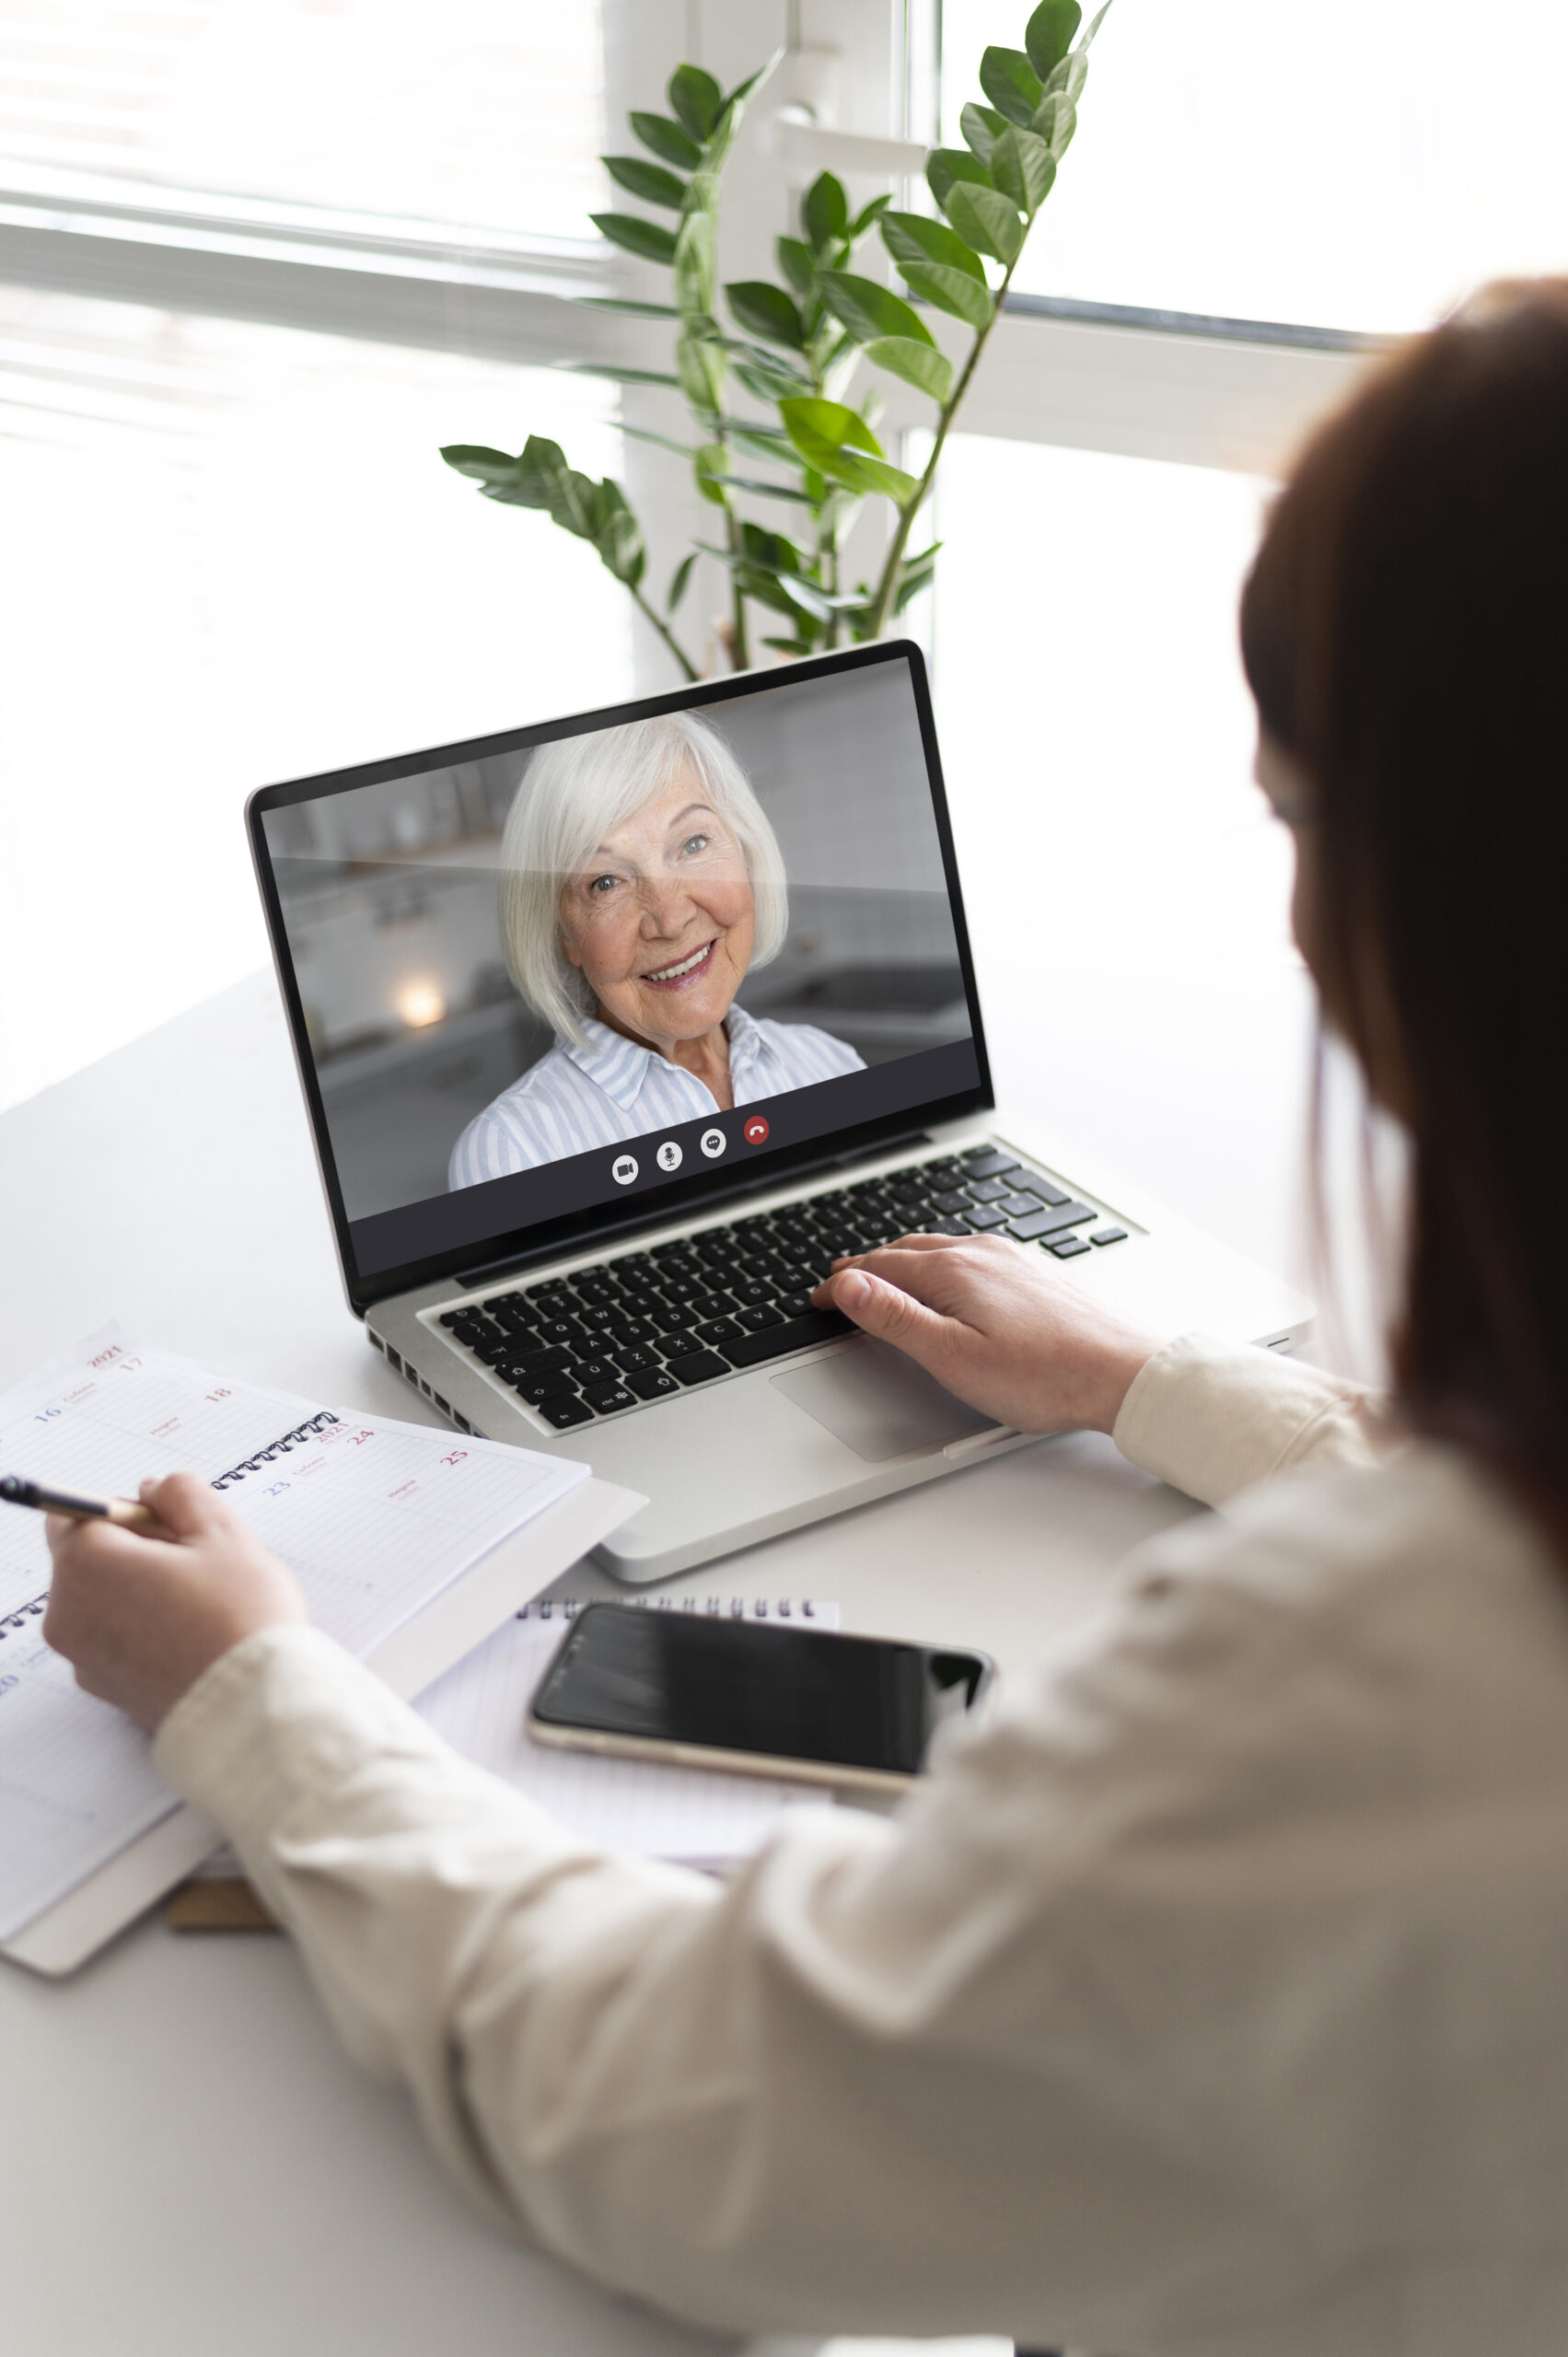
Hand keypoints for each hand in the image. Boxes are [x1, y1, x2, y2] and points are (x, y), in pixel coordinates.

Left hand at [43, 1473, 306, 1733]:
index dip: (130, 1511)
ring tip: (196, 1602)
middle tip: (193, 1562)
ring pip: (98, 1598)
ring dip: (135, 1588)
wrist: (252, 1709)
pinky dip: (138, 1627)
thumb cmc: (240, 1619)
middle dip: (130, 1549)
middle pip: (84, 1556)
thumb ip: (182, 1493)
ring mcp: (80, 1655)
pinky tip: (188, 1634)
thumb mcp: (223, 1532)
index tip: (171, 1525)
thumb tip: (155, 1489)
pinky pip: (110, 1637)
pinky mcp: (101, 1686)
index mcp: (86, 1563)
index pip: (82, 1512)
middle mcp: (66, 1611)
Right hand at [813, 1233, 1164, 1437]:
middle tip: (844, 1284)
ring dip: (906, 1262)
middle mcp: (982, 1254)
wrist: (1126, 1372)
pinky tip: (952, 1283)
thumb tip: (847, 1284)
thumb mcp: (953, 1356)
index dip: (843, 1285)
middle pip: (908, 1251)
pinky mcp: (1036, 1273)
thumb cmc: (1046, 1375)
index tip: (820, 1299)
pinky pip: (973, 1258)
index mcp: (954, 1271)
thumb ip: (896, 1318)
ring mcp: (1013, 1261)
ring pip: (942, 1250)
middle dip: (869, 1267)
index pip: (878, 1268)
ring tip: (887, 1278)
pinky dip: (943, 1266)